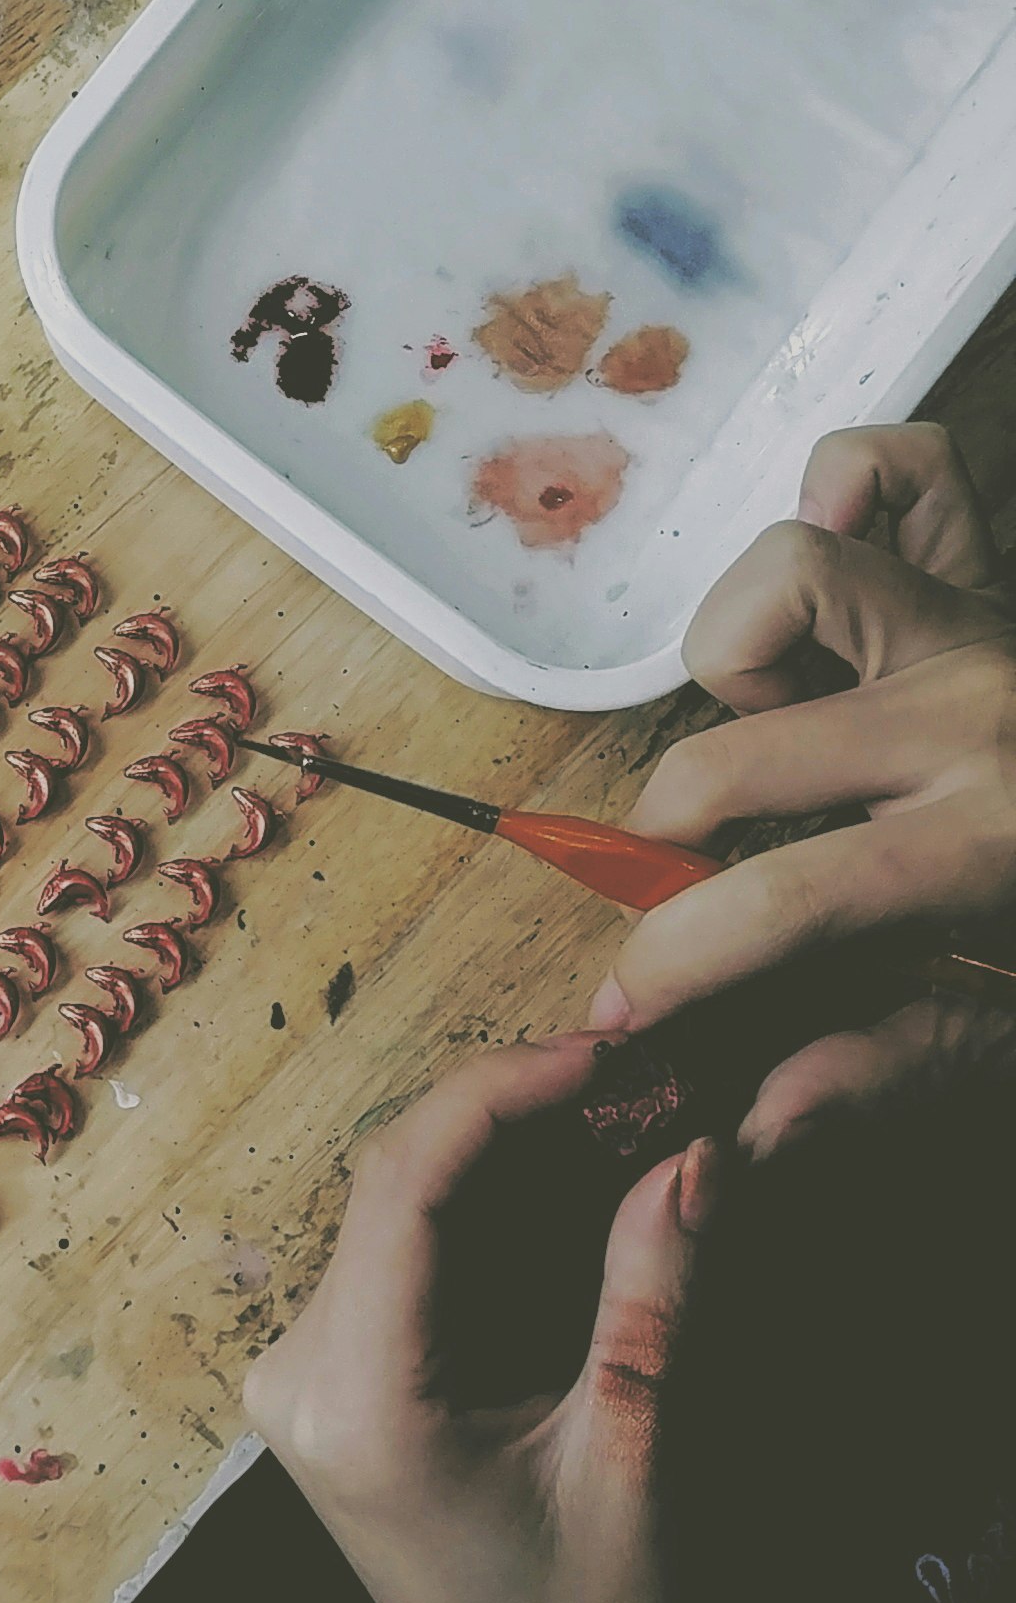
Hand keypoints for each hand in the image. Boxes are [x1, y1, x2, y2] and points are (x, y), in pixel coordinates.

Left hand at [245, 1041, 723, 1602]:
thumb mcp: (636, 1463)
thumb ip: (652, 1295)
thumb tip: (688, 1153)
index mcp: (355, 1400)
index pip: (404, 1185)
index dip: (498, 1091)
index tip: (599, 1053)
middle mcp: (299, 1379)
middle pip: (396, 1187)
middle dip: (513, 1119)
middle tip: (633, 1083)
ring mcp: (304, 1382)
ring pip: (399, 1211)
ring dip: (501, 1160)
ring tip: (614, 1120)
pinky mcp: (334, 1387)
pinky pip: (401, 1259)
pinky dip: (483, 1215)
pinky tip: (561, 1186)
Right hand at [593, 423, 1015, 1151]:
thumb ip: (891, 1066)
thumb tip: (751, 1122)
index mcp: (995, 840)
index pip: (778, 904)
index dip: (671, 965)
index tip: (623, 1008)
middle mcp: (975, 712)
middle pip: (722, 758)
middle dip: (664, 838)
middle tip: (688, 882)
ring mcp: (979, 623)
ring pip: (777, 578)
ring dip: (740, 664)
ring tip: (781, 741)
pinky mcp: (983, 574)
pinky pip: (861, 480)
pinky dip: (818, 553)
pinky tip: (830, 654)